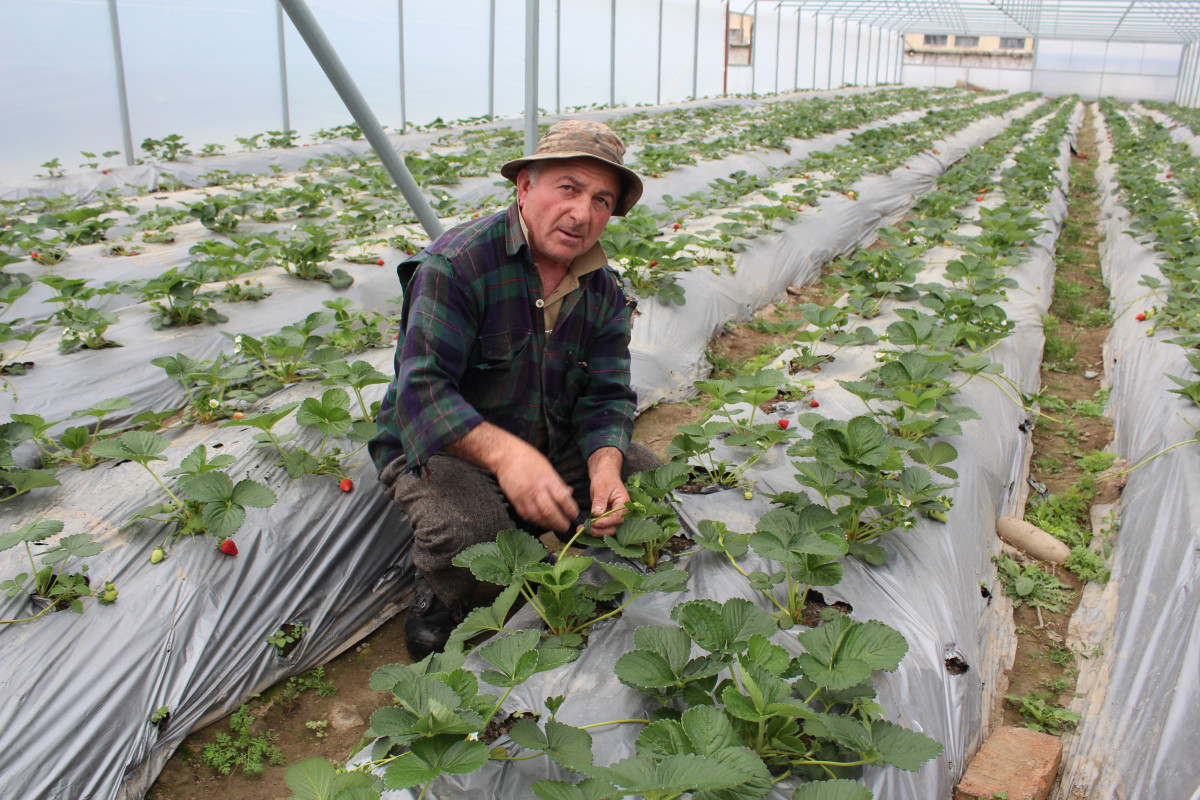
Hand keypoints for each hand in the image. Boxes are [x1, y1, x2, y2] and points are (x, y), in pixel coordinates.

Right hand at [446, 422, 579, 532]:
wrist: (506, 455)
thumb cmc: (529, 458)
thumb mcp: (548, 467)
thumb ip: (558, 483)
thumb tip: (569, 494)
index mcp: (547, 479)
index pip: (563, 499)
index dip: (570, 510)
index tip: (574, 515)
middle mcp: (536, 489)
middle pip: (551, 512)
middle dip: (560, 523)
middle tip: (566, 526)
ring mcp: (524, 496)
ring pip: (538, 517)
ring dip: (548, 525)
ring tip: (555, 527)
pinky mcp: (514, 501)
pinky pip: (526, 516)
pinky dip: (535, 522)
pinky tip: (541, 523)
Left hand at [587, 447, 628, 535]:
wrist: (604, 475)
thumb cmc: (605, 478)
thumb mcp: (602, 487)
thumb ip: (600, 500)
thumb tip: (597, 514)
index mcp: (624, 503)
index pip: (618, 518)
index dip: (606, 522)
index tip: (594, 523)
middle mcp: (622, 512)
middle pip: (614, 527)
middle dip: (600, 530)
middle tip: (586, 529)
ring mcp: (615, 516)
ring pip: (608, 529)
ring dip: (595, 531)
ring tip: (581, 529)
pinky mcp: (607, 518)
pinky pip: (602, 526)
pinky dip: (594, 528)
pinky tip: (584, 528)